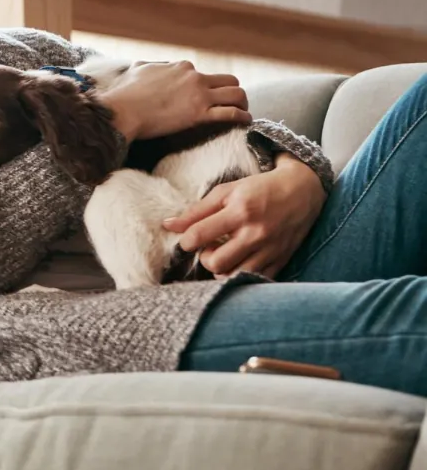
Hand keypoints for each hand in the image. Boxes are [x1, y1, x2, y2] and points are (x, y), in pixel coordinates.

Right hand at [98, 61, 250, 140]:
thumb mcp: (137, 70)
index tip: (205, 97)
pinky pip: (232, 113)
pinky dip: (243, 117)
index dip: (206, 86)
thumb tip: (146, 66)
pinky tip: (245, 122)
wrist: (123, 111)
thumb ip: (148, 66)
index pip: (203, 74)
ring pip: (237, 94)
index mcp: (181, 67)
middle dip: (233, 91)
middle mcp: (195, 77)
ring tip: (243, 112)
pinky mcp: (200, 114)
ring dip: (243, 103)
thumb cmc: (126, 93)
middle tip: (232, 104)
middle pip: (229, 80)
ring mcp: (199, 95)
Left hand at [161, 155, 325, 278]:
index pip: (199, 235)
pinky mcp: (281, 261)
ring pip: (234, 275)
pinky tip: (239, 261)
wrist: (303, 191)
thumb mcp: (226, 192)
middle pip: (215, 262)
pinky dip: (241, 274)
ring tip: (224, 255)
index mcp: (240, 211)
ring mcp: (270, 250)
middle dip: (205, 258)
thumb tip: (167, 225)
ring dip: (222, 269)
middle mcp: (256, 233)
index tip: (188, 239)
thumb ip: (196, 210)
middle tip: (209, 248)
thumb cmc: (258, 190)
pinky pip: (254, 280)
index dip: (186, 240)